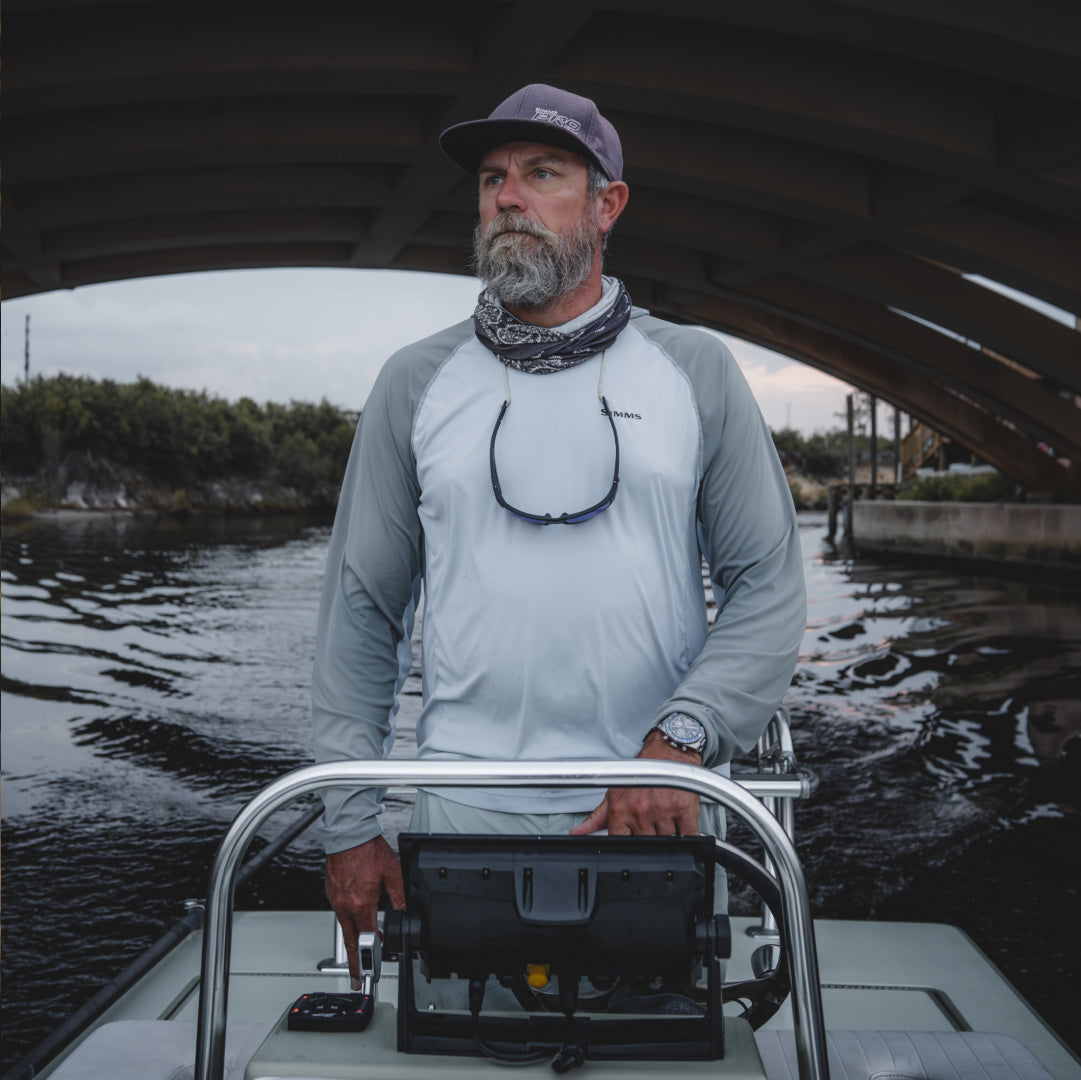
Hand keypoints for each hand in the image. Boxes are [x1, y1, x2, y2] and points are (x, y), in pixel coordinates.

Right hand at [325, 836, 405, 988]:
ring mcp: (336, 899)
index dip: (371, 955)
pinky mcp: (331, 892)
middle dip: (354, 962)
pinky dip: (347, 919)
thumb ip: (400, 897)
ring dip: (352, 940)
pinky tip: (356, 917)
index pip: (366, 939)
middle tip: (356, 978)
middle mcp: (346, 905)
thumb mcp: (392, 874)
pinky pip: (340, 911)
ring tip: (359, 952)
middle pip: (350, 941)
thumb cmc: (368, 849)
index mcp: (361, 904)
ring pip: (344, 926)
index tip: (370, 970)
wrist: (348, 833)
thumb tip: (406, 913)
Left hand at [569, 731, 701, 835]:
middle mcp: (640, 810)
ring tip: (666, 820)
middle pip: (645, 843)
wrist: (667, 751)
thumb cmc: (640, 772)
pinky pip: (688, 835)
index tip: (633, 838)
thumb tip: (578, 833)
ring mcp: (663, 810)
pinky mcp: (684, 809)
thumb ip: (596, 817)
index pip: (619, 840)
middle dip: (649, 837)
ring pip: (666, 841)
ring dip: (668, 835)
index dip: (627, 843)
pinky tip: (683, 827)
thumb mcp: (614, 793)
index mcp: (621, 809)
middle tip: (652, 824)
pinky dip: (688, 836)